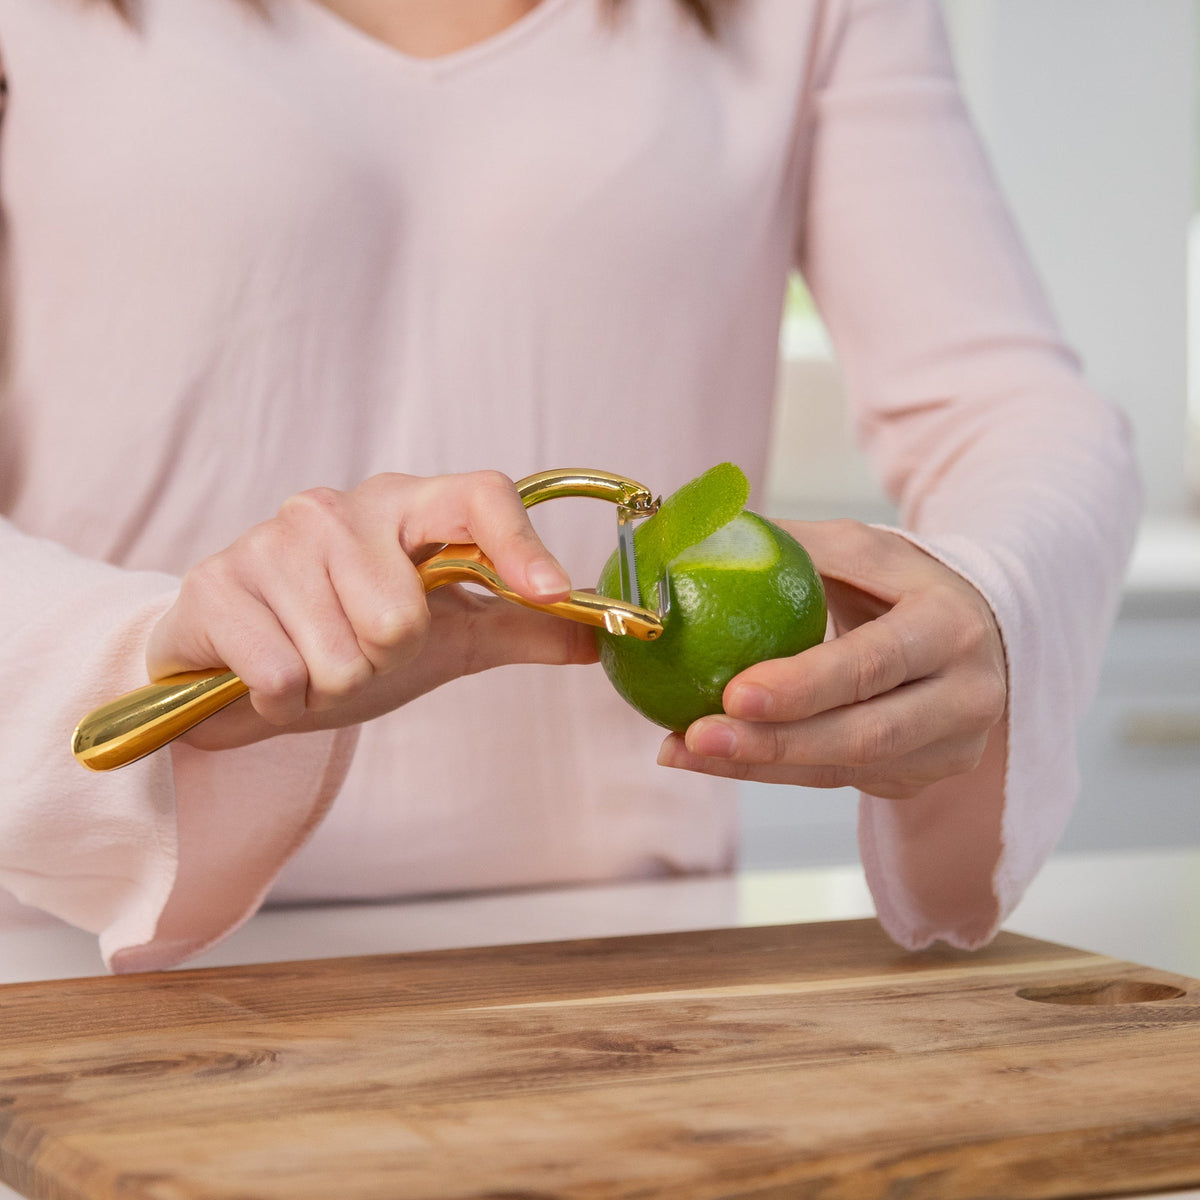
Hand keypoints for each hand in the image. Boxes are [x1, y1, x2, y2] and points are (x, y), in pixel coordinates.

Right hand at [146, 471, 597, 749]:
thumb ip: (519, 630)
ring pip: (342, 653)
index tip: (549, 594)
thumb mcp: (445, 637)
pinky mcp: (215, 584)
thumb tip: (597, 640)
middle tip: (359, 650)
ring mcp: (271, 538)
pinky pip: (282, 676)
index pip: (477, 495)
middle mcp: (338, 507)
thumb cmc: (350, 638)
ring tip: (314, 659)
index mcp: (408, 505)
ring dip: (333, 682)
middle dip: (385, 659)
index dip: (518, 544)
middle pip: (402, 615)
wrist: (244, 666)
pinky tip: (272, 674)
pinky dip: (285, 699)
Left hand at [657, 519, 1006, 798]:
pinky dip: (768, 771)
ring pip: (844, 769)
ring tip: (681, 751)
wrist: (976, 632)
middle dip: (773, 742)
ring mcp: (948, 748)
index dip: (805, 685)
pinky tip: (711, 758)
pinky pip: (835, 780)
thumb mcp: (862, 549)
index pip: (873, 664)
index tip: (734, 693)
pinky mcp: (920, 777)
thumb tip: (702, 537)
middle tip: (696, 736)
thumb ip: (794, 546)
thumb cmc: (901, 583)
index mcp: (950, 627)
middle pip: (864, 735)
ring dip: (755, 765)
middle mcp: (964, 697)